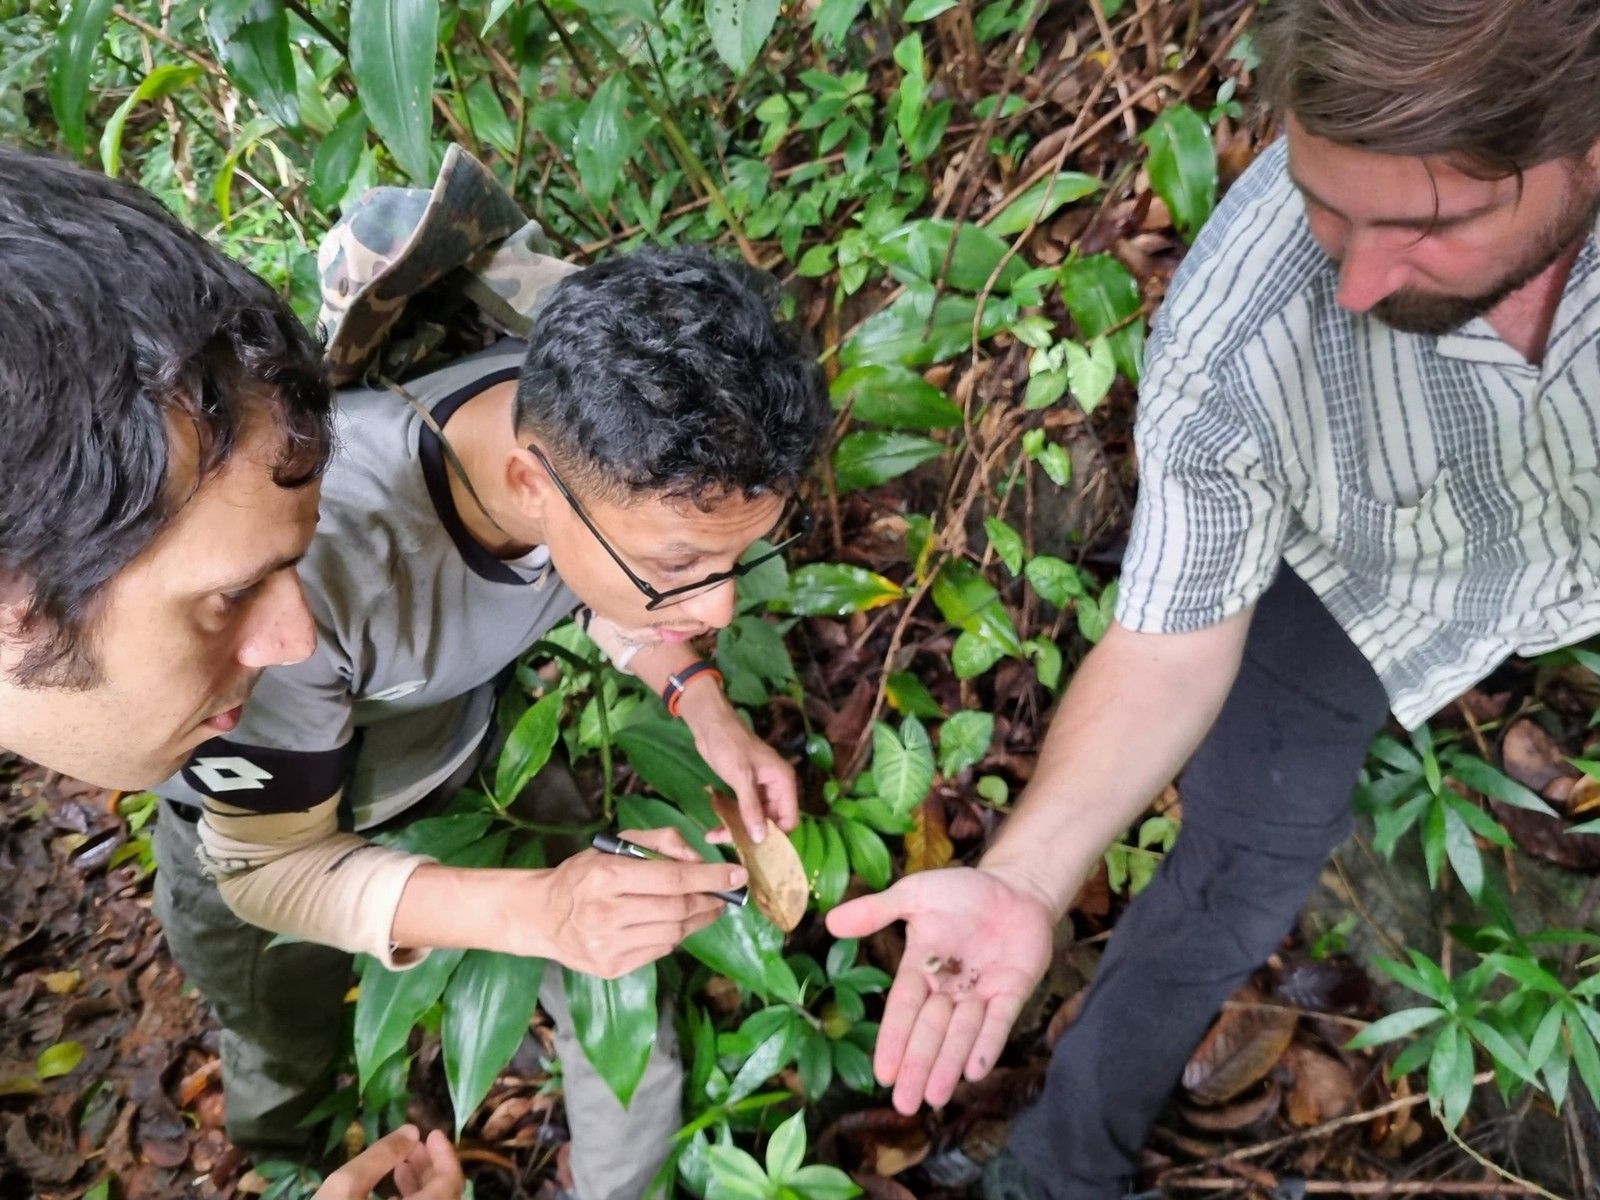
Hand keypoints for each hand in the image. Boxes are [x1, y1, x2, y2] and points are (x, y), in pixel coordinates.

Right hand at [314, 1126, 463, 1199]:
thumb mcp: (344, 1188)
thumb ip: (380, 1156)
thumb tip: (411, 1132)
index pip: (450, 1183)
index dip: (445, 1155)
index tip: (432, 1133)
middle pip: (443, 1198)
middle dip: (430, 1168)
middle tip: (413, 1147)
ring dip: (420, 1188)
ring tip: (400, 1167)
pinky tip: (391, 1198)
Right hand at [535, 826, 747, 975]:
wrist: (541, 917)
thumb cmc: (582, 876)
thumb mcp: (613, 846)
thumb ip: (659, 842)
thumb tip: (698, 858)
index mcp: (606, 876)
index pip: (672, 878)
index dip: (710, 877)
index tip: (736, 876)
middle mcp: (606, 914)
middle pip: (678, 909)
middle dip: (710, 901)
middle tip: (723, 895)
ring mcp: (608, 946)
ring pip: (674, 934)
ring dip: (697, 920)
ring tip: (705, 908)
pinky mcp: (611, 968)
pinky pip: (660, 951)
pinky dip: (674, 937)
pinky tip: (671, 925)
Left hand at [678, 685, 797, 842]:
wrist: (710, 725)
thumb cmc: (729, 746)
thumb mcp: (741, 777)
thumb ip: (751, 808)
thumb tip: (761, 838)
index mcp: (783, 782)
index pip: (789, 819)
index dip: (776, 836)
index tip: (757, 849)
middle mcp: (776, 788)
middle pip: (771, 822)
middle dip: (752, 835)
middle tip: (728, 843)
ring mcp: (760, 789)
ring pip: (755, 819)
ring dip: (737, 829)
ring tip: (714, 836)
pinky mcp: (745, 789)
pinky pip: (743, 811)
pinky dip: (731, 820)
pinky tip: (714, 828)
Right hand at [825, 866, 1054, 1113]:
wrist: (1015, 887)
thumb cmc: (963, 892)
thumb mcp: (915, 894)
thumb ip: (877, 911)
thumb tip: (829, 923)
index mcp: (921, 967)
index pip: (903, 1008)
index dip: (893, 1040)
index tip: (882, 1073)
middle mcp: (949, 988)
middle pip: (930, 1032)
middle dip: (917, 1066)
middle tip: (904, 1105)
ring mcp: (982, 992)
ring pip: (961, 1034)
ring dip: (948, 1065)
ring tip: (934, 1098)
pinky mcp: (1013, 991)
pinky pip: (999, 1022)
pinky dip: (987, 1045)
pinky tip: (976, 1071)